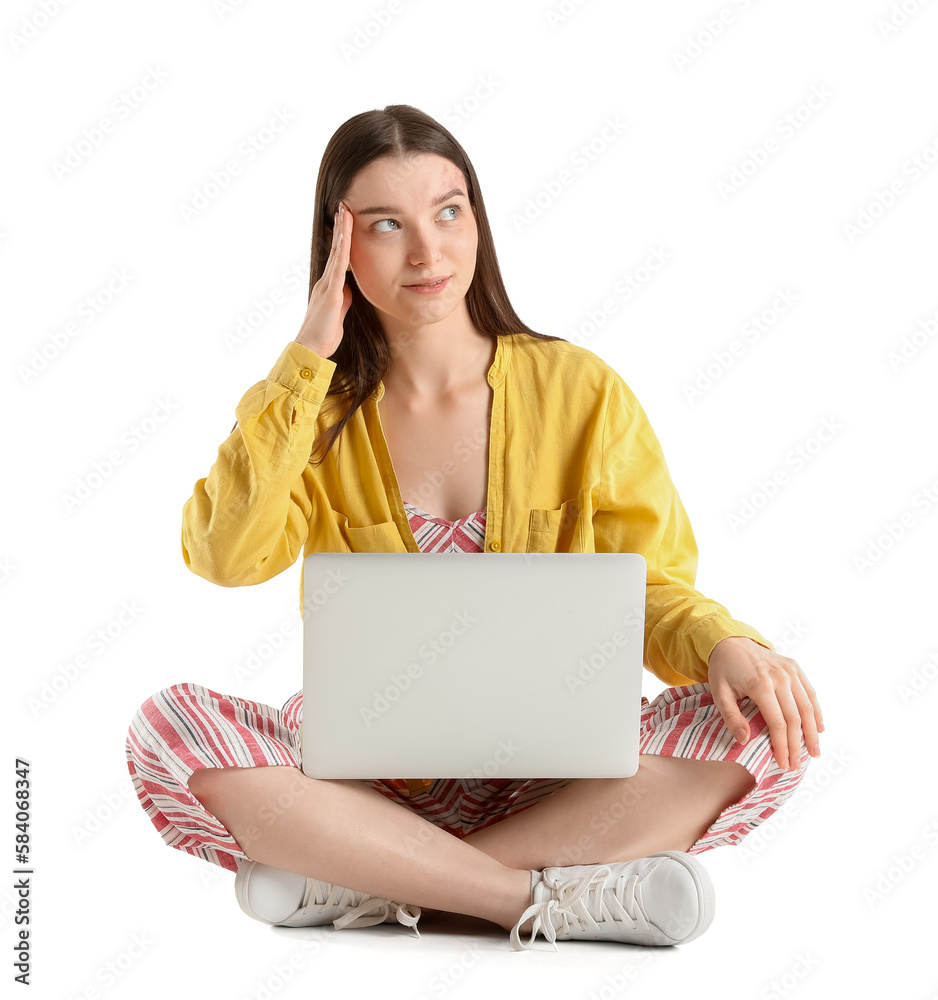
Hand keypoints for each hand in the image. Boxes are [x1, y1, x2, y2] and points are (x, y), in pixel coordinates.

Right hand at [295, 201, 353, 357]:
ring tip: (345, 211)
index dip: (343, 238)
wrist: (312, 348)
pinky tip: (346, 237)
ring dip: (341, 231)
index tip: (347, 220)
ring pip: (336, 253)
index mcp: (329, 286)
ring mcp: (327, 285)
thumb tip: (349, 288)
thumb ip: (343, 299)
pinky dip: (342, 250)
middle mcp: (326, 281)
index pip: (339, 257)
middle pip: (336, 248)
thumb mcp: (339, 313)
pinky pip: (338, 267)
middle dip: (341, 227)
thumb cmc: (324, 334)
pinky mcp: (330, 293)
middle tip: (345, 205)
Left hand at [707, 636, 823, 771]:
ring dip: (812, 732)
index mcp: (760, 684)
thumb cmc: (723, 670)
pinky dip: (816, 712)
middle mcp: (779, 676)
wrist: (731, 641)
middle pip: (795, 718)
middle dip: (797, 745)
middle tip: (797, 765)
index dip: (782, 745)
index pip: (777, 722)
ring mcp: (790, 670)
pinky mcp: (795, 667)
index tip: (783, 764)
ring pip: (807, 707)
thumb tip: (745, 740)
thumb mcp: (719, 693)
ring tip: (814, 753)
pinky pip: (810, 692)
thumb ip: (731, 717)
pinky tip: (818, 729)